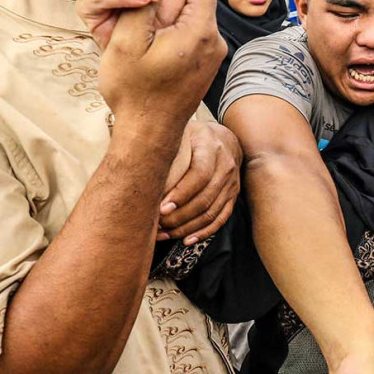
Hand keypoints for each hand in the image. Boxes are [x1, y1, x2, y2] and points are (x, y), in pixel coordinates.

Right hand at [97, 0, 225, 136]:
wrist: (150, 134)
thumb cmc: (135, 92)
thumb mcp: (126, 43)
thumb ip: (140, 4)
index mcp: (199, 32)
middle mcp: (214, 42)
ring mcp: (214, 55)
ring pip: (197, 15)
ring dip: (175, 8)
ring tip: (147, 12)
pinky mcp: (208, 66)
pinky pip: (196, 34)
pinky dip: (178, 27)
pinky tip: (155, 35)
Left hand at [157, 121, 242, 244]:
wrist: (224, 138)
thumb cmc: (193, 137)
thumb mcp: (181, 133)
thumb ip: (166, 146)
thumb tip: (140, 168)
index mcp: (211, 146)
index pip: (199, 174)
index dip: (181, 194)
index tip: (161, 208)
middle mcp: (225, 165)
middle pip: (205, 198)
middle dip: (179, 216)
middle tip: (157, 225)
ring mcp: (231, 182)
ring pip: (211, 212)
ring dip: (187, 227)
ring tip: (164, 234)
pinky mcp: (233, 195)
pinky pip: (220, 218)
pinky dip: (203, 232)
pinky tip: (186, 240)